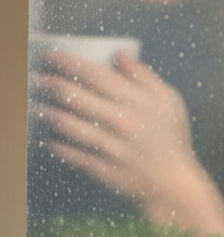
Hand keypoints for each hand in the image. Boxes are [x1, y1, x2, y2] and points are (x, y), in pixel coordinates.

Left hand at [33, 50, 223, 236]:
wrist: (174, 182)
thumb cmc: (173, 137)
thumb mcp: (169, 101)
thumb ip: (145, 76)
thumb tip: (120, 54)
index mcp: (141, 102)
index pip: (99, 76)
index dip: (71, 64)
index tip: (52, 56)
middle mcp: (125, 122)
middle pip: (79, 98)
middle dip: (52, 85)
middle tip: (36, 78)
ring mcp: (112, 148)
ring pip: (71, 126)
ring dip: (50, 113)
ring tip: (37, 105)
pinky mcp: (103, 170)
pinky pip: (74, 155)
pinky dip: (59, 147)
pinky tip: (49, 139)